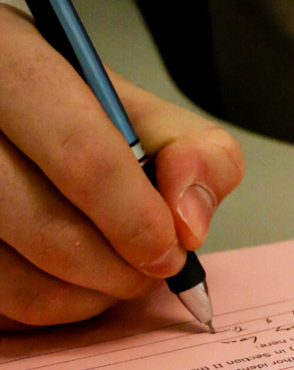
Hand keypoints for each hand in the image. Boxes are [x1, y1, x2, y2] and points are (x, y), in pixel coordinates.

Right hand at [0, 5, 243, 330]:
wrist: (10, 110)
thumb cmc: (77, 112)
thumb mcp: (148, 114)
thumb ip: (198, 156)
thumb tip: (189, 222)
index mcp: (17, 65)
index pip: (85, 157)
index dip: (138, 220)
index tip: (169, 250)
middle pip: (46, 226)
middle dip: (118, 269)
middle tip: (149, 270)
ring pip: (12, 274)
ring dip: (84, 296)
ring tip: (115, 275)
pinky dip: (46, 304)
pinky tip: (70, 281)